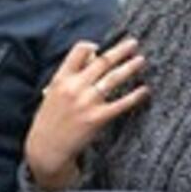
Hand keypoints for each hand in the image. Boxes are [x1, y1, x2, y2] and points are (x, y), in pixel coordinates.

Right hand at [25, 37, 149, 190]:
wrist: (46, 148)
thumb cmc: (51, 116)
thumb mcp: (54, 90)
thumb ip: (72, 72)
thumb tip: (95, 55)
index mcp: (62, 78)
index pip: (78, 51)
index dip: (91, 46)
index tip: (102, 46)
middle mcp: (75, 87)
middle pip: (102, 62)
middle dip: (120, 51)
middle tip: (134, 43)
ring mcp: (87, 102)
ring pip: (113, 79)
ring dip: (129, 67)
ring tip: (141, 60)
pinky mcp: (97, 118)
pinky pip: (120, 104)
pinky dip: (135, 96)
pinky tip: (144, 90)